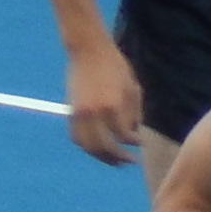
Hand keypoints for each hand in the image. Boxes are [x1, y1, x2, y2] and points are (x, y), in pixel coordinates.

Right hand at [63, 35, 143, 165]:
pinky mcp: (70, 110)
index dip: (133, 142)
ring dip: (100, 156)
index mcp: (112, 106)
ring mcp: (79, 112)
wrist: (88, 50)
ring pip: (87, 145)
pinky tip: (97, 148)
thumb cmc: (115, 67)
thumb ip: (134, 114)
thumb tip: (132, 135)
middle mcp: (94, 112)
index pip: (123, 136)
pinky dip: (86, 146)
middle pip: (103, 146)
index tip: (140, 143)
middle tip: (128, 161)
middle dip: (117, 157)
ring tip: (113, 160)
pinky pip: (76, 136)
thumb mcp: (132, 89)